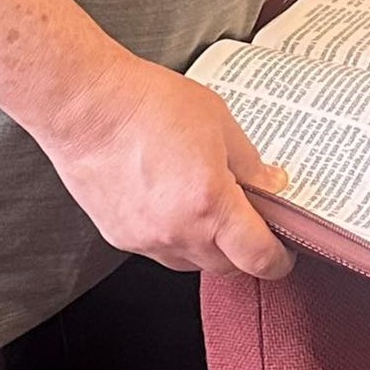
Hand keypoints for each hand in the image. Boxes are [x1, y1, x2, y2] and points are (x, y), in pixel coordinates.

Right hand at [40, 54, 294, 279]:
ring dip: (206, 243)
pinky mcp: (120, 237)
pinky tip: (168, 199)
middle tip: (245, 215)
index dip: (279, 259)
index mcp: (211, 204)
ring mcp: (147, 239)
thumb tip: (269, 185)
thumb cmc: (146, 103)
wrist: (86, 105)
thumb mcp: (217, 120)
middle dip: (242, 248)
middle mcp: (179, 232)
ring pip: (192, 261)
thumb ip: (249, 162)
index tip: (283, 250)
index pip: (259, 258)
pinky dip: (173, 233)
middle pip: (227, 266)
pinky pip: (160, 249)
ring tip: (200, 200)